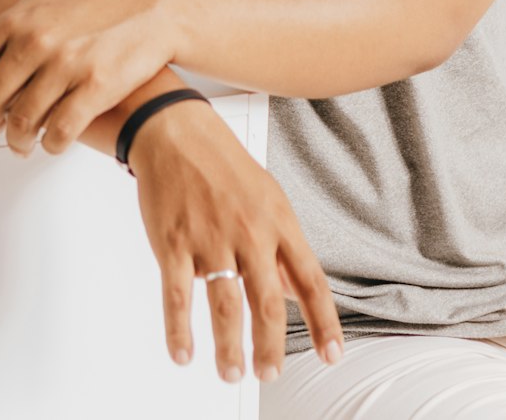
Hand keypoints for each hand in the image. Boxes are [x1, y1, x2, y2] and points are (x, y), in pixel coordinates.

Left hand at [0, 0, 175, 155]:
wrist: (152, 12)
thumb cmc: (91, 12)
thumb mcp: (33, 10)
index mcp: (16, 19)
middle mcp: (37, 40)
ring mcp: (66, 64)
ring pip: (21, 123)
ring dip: (17, 142)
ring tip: (23, 142)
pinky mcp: (95, 87)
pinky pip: (57, 133)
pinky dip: (49, 145)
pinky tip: (52, 141)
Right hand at [130, 99, 343, 385]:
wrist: (177, 131)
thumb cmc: (224, 165)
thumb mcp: (269, 198)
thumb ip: (283, 247)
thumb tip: (297, 291)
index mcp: (278, 223)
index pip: (310, 281)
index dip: (324, 322)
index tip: (331, 355)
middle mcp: (249, 233)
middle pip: (266, 303)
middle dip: (271, 347)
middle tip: (270, 374)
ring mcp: (210, 239)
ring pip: (225, 305)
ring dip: (230, 348)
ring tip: (233, 373)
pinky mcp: (174, 242)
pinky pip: (178, 295)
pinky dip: (180, 330)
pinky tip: (184, 353)